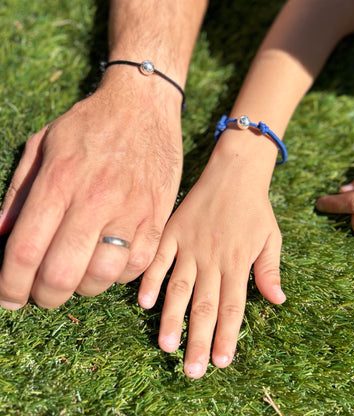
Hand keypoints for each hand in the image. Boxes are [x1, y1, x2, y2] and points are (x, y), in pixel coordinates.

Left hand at [0, 68, 182, 308]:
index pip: (25, 250)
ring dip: (83, 288)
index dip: (10, 285)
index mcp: (60, 180)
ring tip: (77, 277)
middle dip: (44, 297)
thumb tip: (1, 234)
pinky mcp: (157, 216)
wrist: (144, 106)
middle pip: (62, 273)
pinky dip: (119, 275)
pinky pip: (138, 265)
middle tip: (41, 294)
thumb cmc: (91, 123)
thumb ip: (19, 191)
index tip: (8, 298)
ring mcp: (131, 210)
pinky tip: (110, 263)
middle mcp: (95, 200)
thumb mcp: (43, 143)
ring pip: (102, 275)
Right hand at [138, 145, 285, 378]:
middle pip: (205, 305)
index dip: (227, 335)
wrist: (234, 173)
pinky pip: (160, 258)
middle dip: (199, 339)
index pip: (233, 307)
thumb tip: (278, 301)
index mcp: (238, 262)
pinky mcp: (173, 232)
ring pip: (180, 287)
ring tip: (167, 346)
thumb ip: (270, 270)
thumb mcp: (271, 238)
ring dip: (173, 317)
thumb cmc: (255, 208)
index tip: (221, 362)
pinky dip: (151, 278)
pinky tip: (143, 301)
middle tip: (193, 370)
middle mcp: (213, 258)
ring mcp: (190, 245)